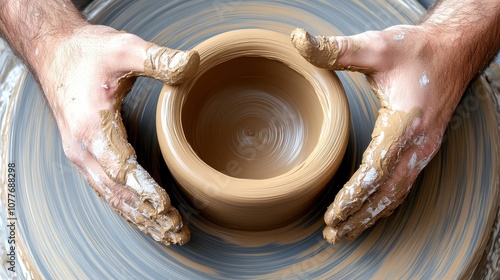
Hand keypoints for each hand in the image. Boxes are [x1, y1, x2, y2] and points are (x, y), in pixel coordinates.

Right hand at [37, 24, 198, 244]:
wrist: (53, 52)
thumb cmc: (86, 52)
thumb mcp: (122, 47)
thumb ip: (157, 58)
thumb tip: (192, 63)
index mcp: (90, 126)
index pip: (119, 167)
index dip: (142, 188)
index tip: (165, 205)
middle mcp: (83, 149)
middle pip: (116, 192)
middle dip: (147, 214)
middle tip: (177, 230)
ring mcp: (82, 156)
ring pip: (111, 197)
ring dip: (139, 217)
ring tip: (168, 233)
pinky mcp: (87, 156)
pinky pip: (107, 190)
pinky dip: (127, 208)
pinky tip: (144, 218)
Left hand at [291, 25, 466, 242]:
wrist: (454, 50)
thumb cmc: (415, 50)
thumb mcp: (375, 46)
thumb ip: (336, 49)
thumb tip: (297, 40)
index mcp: (406, 123)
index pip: (377, 170)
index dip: (354, 195)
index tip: (333, 215)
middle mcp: (419, 144)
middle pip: (387, 192)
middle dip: (359, 216)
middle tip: (332, 235)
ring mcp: (424, 150)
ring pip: (397, 194)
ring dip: (371, 216)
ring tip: (346, 233)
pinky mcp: (423, 149)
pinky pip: (404, 185)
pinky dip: (385, 204)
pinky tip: (371, 212)